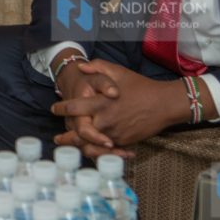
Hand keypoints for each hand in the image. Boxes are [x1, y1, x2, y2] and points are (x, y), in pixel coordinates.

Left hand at [53, 60, 187, 150]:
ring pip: (90, 146)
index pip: (74, 108)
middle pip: (78, 133)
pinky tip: (89, 150)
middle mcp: (105, 121)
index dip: (61, 109)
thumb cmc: (141, 86)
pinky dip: (96, 151)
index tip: (54, 108)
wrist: (164, 104)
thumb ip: (98, 67)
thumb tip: (81, 67)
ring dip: (78, 147)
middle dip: (65, 137)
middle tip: (57, 138)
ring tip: (70, 147)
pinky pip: (105, 150)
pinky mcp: (123, 143)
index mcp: (101, 103)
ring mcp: (114, 134)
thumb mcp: (119, 71)